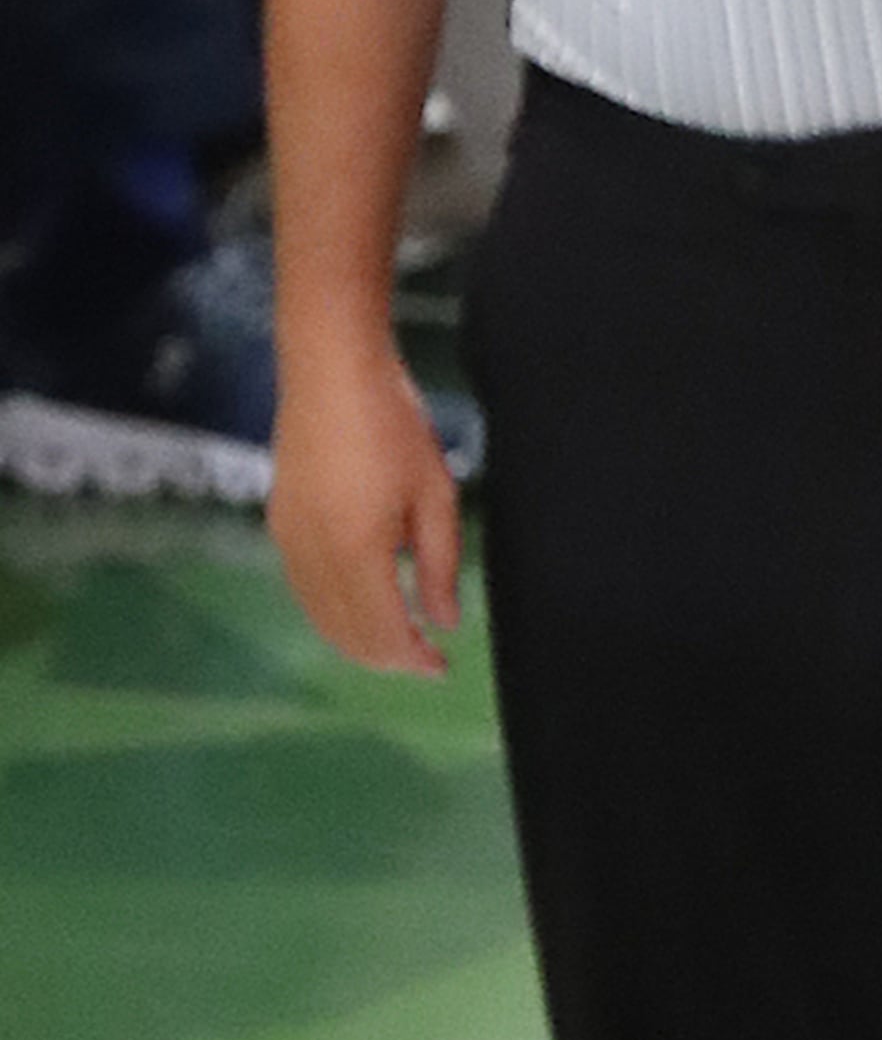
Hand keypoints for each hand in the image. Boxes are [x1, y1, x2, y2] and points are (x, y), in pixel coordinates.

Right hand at [268, 337, 461, 676]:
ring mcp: (288, 540)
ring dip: (358, 637)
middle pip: (346, 633)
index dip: (412, 659)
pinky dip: (333, 611)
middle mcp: (312, 555)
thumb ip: (438, 565)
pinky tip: (364, 601)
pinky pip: (304, 589)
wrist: (331, 372)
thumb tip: (442, 622)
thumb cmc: (393, 425)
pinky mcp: (279, 523)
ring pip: (320, 616)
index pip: (382, 631)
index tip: (441, 667)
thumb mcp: (435, 494)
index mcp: (355, 551)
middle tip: (425, 658)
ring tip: (400, 637)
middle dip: (386, 656)